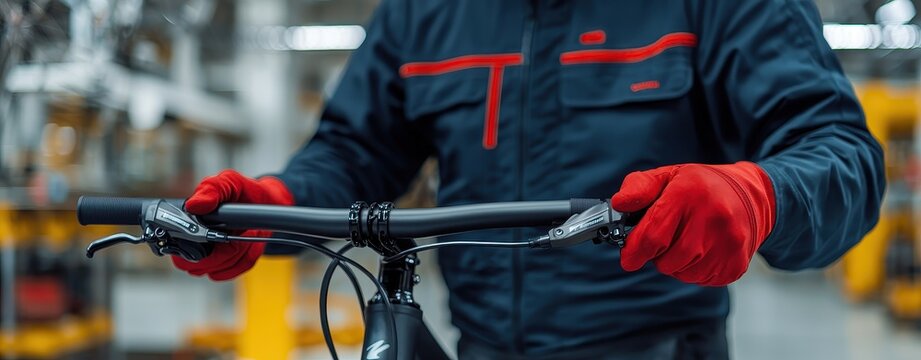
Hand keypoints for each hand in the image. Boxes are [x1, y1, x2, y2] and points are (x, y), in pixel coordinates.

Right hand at [172, 170, 293, 280]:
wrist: (265, 203)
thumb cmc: (242, 192)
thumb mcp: (229, 182)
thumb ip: (211, 189)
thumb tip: (194, 205)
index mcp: (186, 222)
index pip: (176, 247)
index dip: (198, 245)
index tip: (222, 234)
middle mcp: (192, 242)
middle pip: (195, 265)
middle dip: (222, 252)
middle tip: (238, 234)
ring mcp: (209, 256)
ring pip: (216, 270)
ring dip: (237, 252)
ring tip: (245, 233)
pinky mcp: (227, 265)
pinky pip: (233, 271)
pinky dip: (245, 258)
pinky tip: (249, 244)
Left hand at [610, 162, 774, 285]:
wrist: (752, 197)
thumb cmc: (702, 188)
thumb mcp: (668, 176)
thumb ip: (639, 188)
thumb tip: (619, 204)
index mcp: (690, 193)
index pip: (653, 236)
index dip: (634, 251)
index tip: (628, 257)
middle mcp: (713, 218)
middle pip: (667, 259)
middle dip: (657, 255)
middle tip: (663, 241)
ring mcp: (728, 243)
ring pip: (682, 272)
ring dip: (675, 263)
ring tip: (686, 241)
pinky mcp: (736, 264)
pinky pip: (700, 279)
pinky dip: (693, 270)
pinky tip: (702, 250)